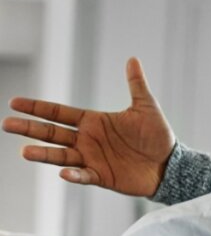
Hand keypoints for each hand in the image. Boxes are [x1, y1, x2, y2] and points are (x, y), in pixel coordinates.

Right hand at [3, 57, 174, 195]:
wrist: (170, 164)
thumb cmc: (157, 135)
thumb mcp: (146, 107)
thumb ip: (136, 84)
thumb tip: (133, 59)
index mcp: (93, 121)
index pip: (59, 113)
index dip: (38, 108)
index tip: (15, 102)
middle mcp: (87, 140)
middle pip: (52, 133)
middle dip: (30, 128)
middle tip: (7, 124)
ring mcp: (92, 158)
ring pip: (61, 156)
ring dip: (44, 154)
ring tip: (24, 151)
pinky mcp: (102, 176)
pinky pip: (84, 175)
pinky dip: (73, 175)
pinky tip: (63, 172)